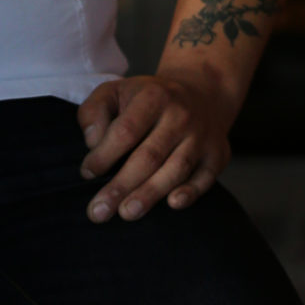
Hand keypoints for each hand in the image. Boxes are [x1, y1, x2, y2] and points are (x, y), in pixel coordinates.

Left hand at [76, 71, 233, 223]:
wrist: (201, 93)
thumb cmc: (147, 99)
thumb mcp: (115, 91)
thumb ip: (94, 112)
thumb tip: (92, 143)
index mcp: (153, 96)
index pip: (126, 130)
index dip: (105, 154)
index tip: (87, 173)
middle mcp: (180, 116)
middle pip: (149, 155)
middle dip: (122, 186)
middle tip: (99, 211)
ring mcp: (201, 136)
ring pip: (176, 169)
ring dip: (150, 194)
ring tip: (126, 213)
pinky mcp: (217, 155)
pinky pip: (205, 177)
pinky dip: (190, 192)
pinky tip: (172, 204)